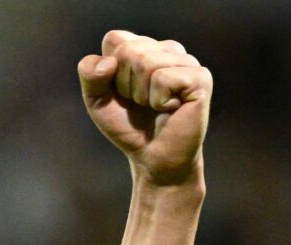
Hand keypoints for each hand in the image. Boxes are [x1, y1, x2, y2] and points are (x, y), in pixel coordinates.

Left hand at [79, 31, 210, 186]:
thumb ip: (90, 74)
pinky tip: (170, 109)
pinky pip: (163, 78)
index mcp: (146, 47)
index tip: (122, 92)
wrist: (153, 159)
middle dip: (126, 85)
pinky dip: (159, 101)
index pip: (115, 39)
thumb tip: (109, 63)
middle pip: (129, 50)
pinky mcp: (200, 78)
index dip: (109, 71)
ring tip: (155, 107)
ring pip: (146, 63)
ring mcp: (187, 62)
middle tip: (141, 104)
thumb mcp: (97, 100)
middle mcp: (168, 49)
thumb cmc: (129, 127)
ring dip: (142, 95)